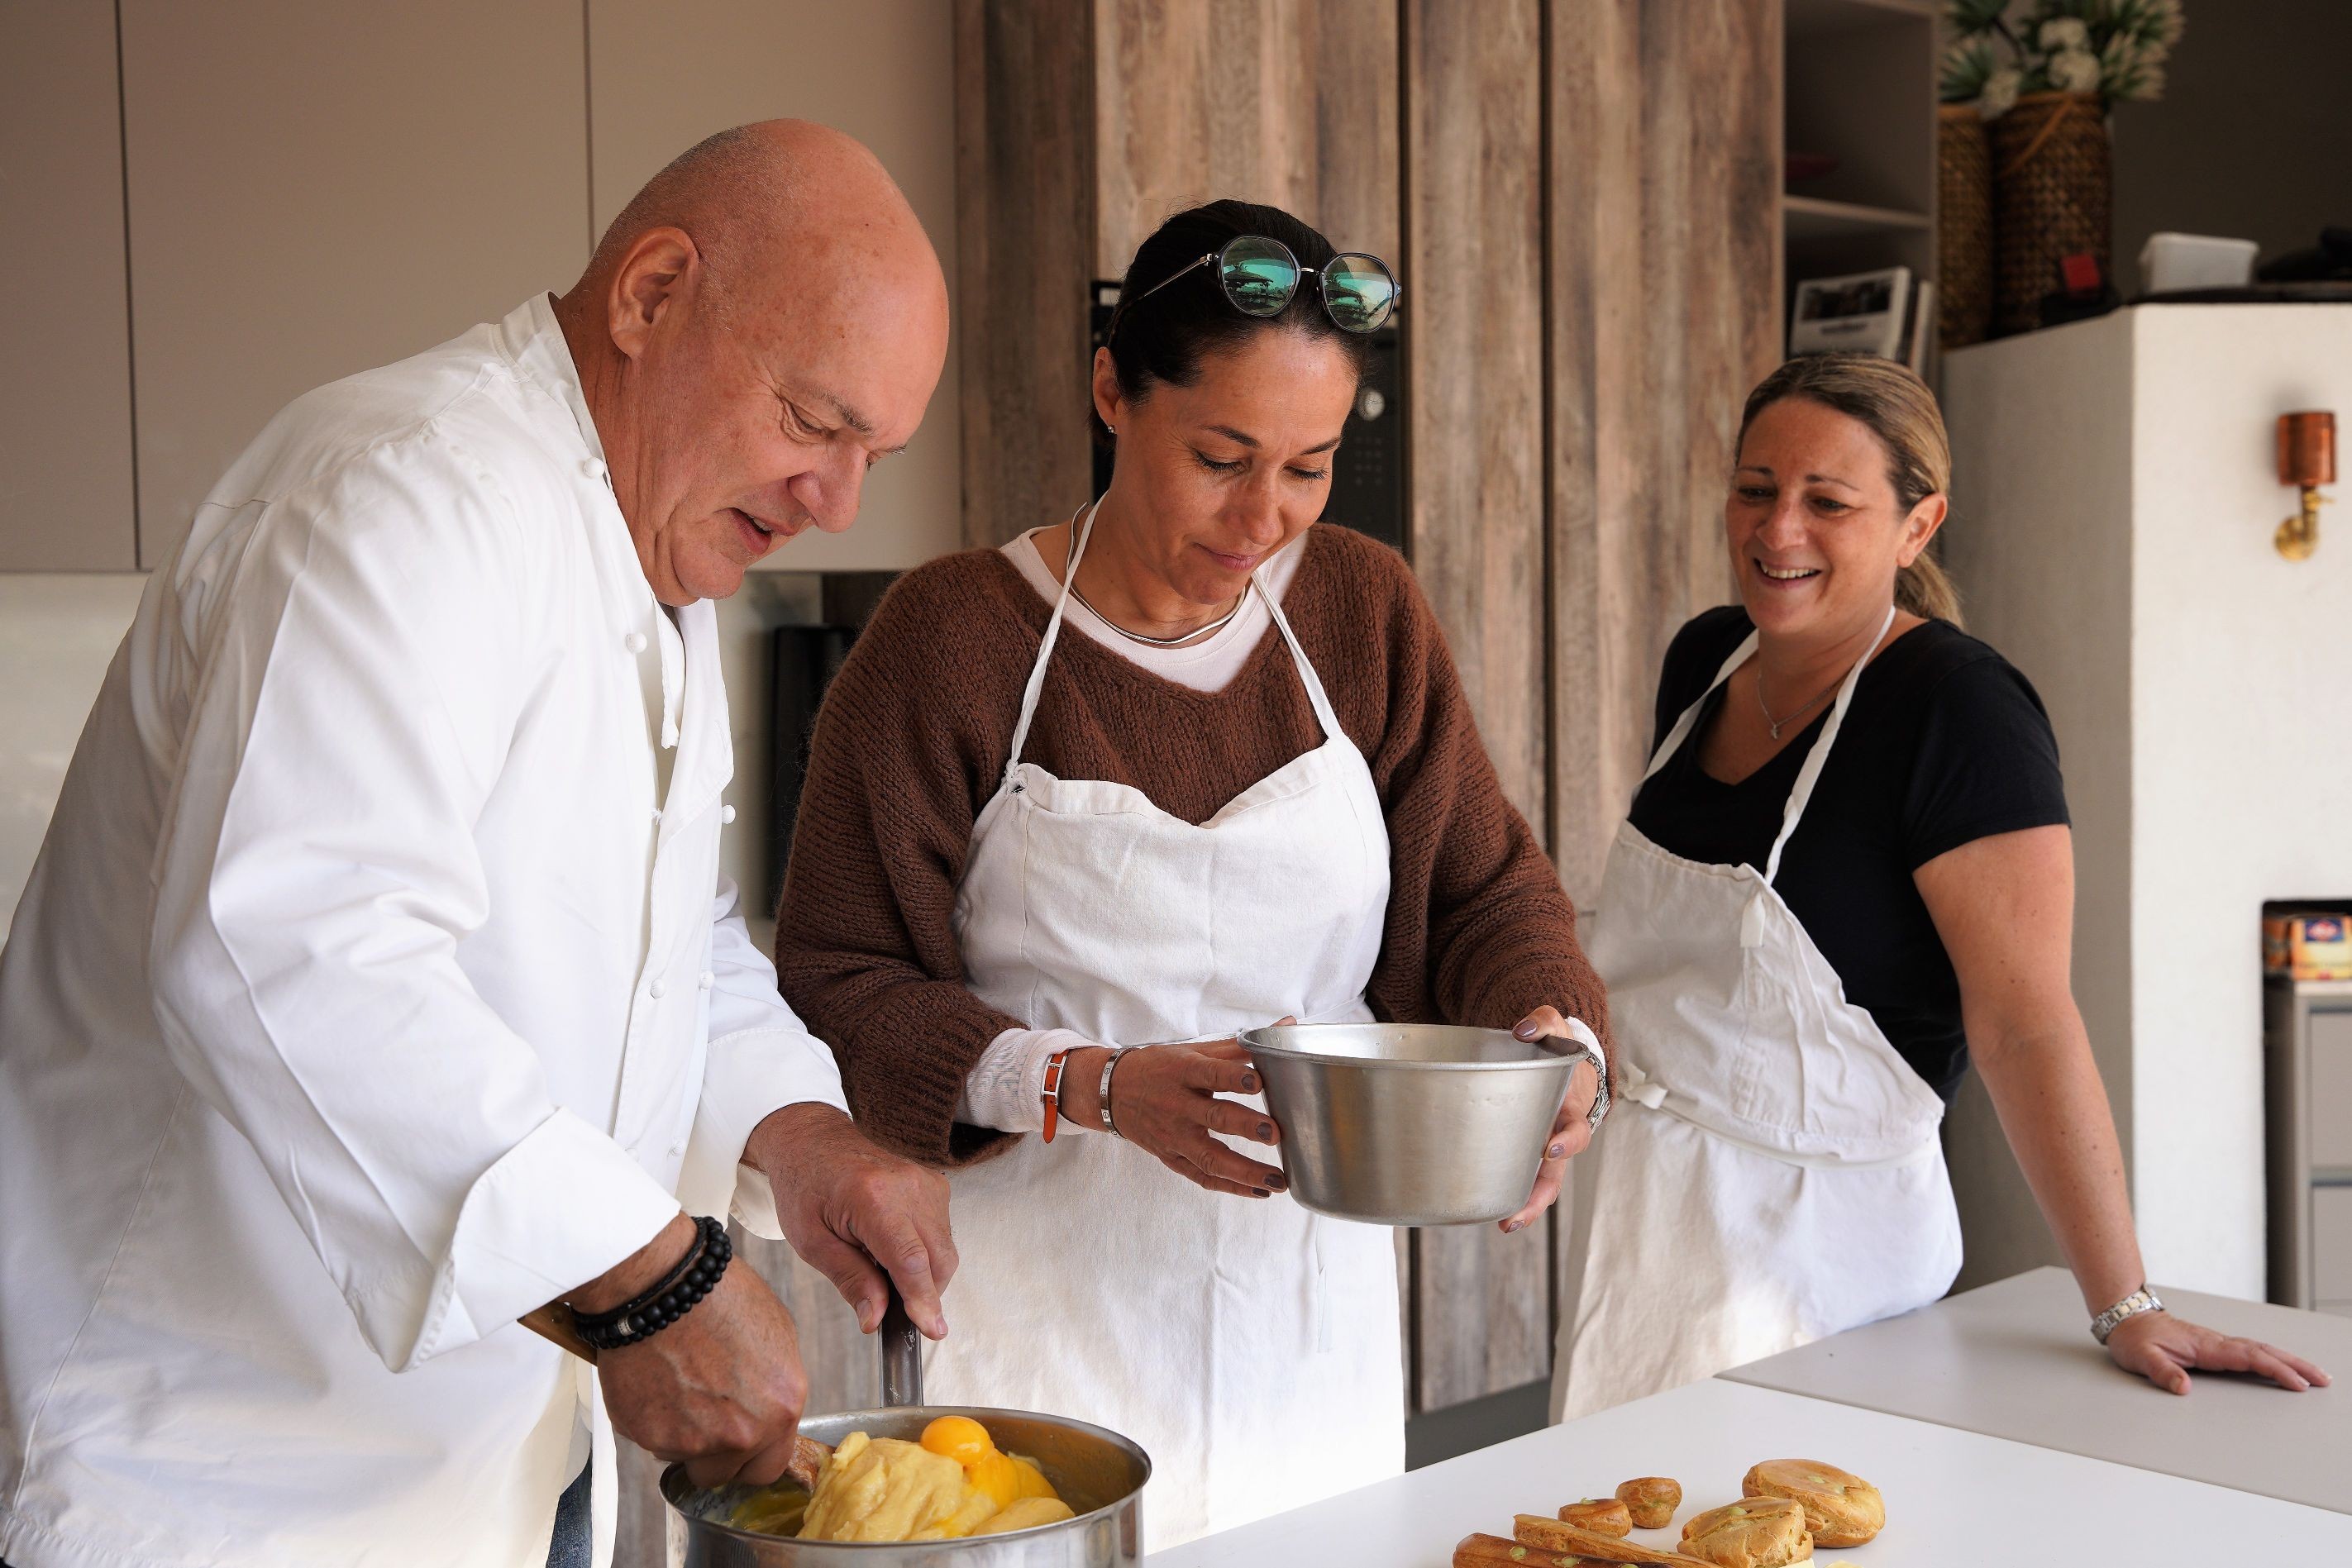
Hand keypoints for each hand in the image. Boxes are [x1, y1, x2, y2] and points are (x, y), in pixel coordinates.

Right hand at [580, 1214, 811, 1489]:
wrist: (664, 1286)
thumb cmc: (719, 1297)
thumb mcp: (777, 1335)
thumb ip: (773, 1388)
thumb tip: (766, 1407)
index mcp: (781, 1408)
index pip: (770, 1466)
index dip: (753, 1454)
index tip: (741, 1443)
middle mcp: (742, 1433)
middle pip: (728, 1474)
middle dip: (718, 1455)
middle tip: (704, 1418)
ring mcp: (694, 1441)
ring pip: (688, 1460)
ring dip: (684, 1437)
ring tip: (678, 1389)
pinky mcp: (651, 1436)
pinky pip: (654, 1442)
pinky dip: (653, 1421)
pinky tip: (656, 1383)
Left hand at [745, 1102, 958, 1339]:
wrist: (813, 1139)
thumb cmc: (805, 1187)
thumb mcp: (812, 1242)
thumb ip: (849, 1279)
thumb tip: (876, 1319)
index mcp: (873, 1197)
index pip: (911, 1260)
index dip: (923, 1300)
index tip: (932, 1330)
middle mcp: (909, 1186)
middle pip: (938, 1259)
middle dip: (924, 1294)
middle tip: (890, 1308)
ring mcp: (927, 1181)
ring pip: (945, 1250)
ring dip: (924, 1274)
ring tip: (880, 1265)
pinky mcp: (935, 1183)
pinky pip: (942, 1233)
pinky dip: (925, 1253)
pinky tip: (892, 1248)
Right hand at [1064, 1027, 1289, 1198]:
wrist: (1112, 1091)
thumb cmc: (1161, 1068)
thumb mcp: (1194, 1052)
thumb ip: (1241, 1045)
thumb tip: (1287, 1026)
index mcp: (1183, 1072)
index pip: (1210, 1074)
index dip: (1234, 1078)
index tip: (1258, 1082)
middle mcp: (1177, 1105)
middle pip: (1214, 1118)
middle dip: (1246, 1127)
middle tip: (1275, 1134)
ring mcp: (1174, 1136)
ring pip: (1210, 1159)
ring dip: (1245, 1172)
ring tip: (1277, 1181)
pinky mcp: (1171, 1158)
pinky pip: (1203, 1178)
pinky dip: (1231, 1187)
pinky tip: (1259, 1191)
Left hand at [1498, 1005, 1599, 1234]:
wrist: (1563, 1062)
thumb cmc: (1557, 1047)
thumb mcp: (1554, 1026)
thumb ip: (1542, 1023)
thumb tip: (1522, 1030)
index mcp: (1570, 1109)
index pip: (1575, 1131)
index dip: (1565, 1142)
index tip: (1549, 1149)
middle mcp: (1558, 1136)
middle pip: (1556, 1176)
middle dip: (1539, 1196)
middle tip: (1518, 1214)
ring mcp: (1541, 1148)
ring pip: (1539, 1185)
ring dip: (1524, 1207)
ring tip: (1505, 1225)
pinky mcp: (1522, 1151)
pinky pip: (1517, 1175)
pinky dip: (1504, 1192)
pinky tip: (1481, 1205)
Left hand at [2104, 1309, 2333, 1394]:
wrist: (2126, 1318)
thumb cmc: (2134, 1338)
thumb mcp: (2141, 1357)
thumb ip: (2162, 1373)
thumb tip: (2183, 1388)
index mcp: (2205, 1346)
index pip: (2249, 1358)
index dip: (2275, 1370)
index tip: (2297, 1384)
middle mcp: (2216, 1343)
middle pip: (2264, 1352)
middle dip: (2295, 1365)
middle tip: (2323, 1379)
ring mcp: (2217, 1344)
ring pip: (2260, 1350)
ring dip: (2289, 1361)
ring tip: (2314, 1375)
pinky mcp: (2214, 1347)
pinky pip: (2251, 1352)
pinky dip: (2272, 1358)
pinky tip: (2282, 1366)